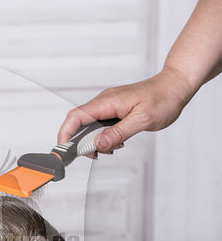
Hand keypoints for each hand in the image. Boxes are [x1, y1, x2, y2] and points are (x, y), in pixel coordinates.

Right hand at [57, 66, 196, 151]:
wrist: (175, 85)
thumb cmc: (163, 98)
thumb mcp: (142, 120)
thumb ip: (118, 133)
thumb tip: (99, 145)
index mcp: (107, 102)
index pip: (76, 117)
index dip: (65, 134)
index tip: (65, 150)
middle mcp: (104, 102)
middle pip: (78, 122)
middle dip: (80, 142)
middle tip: (94, 155)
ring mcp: (108, 104)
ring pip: (89, 124)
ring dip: (94, 140)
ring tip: (110, 149)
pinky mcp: (113, 108)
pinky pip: (99, 123)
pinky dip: (103, 136)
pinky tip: (115, 142)